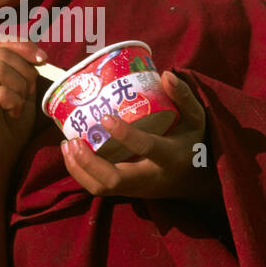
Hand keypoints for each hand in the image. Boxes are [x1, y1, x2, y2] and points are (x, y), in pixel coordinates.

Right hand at [0, 32, 47, 189]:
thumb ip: (26, 77)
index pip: (0, 40)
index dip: (24, 45)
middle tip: (29, 94)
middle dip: (26, 70)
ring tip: (20, 106)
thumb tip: (42, 57)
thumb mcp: (22, 98)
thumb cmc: (8, 133)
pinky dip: (14, 102)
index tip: (43, 60)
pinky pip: (0, 93)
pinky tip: (14, 115)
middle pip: (2, 52)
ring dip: (20, 86)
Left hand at [60, 70, 216, 201]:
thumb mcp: (197, 119)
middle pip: (114, 180)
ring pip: (102, 188)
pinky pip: (99, 189)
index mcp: (170, 156)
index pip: (146, 148)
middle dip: (88, 162)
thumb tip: (165, 74)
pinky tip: (72, 154)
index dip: (125, 135)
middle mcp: (151, 178)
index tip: (105, 118)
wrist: (198, 182)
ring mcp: (137, 189)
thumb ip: (183, 97)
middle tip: (73, 139)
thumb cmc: (196, 144)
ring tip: (67, 144)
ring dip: (79, 169)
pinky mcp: (127, 192)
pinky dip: (81, 174)